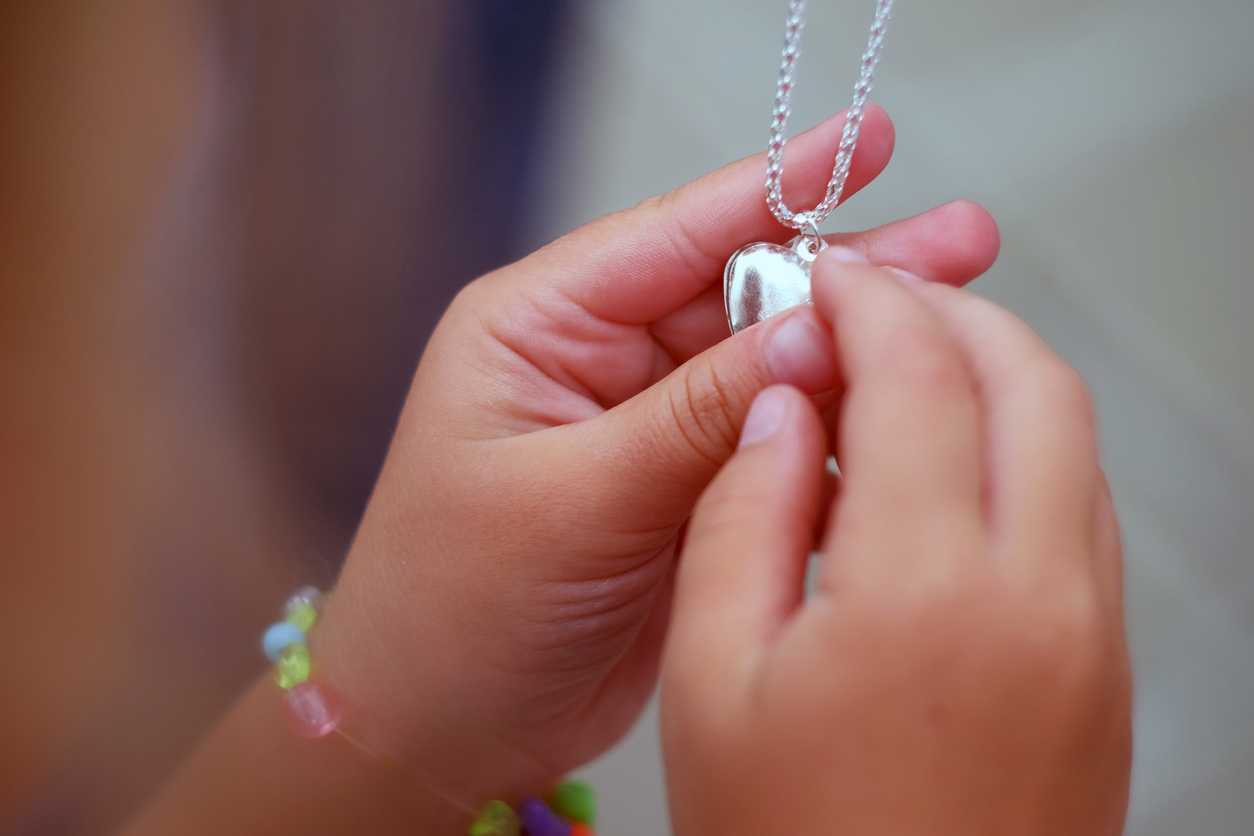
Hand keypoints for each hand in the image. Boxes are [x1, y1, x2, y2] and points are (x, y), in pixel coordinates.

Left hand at [315, 108, 1000, 801]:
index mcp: (540, 327)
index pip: (675, 231)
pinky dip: (832, 439)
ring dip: (852, 359)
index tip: (869, 141)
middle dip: (849, 272)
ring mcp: (644, 428)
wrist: (438, 731)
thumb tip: (816, 330)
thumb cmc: (451, 611)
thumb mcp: (573, 499)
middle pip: (741, 293)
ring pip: (767, 371)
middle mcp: (597, 362)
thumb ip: (695, 416)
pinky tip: (899, 426)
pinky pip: (771, 444)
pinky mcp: (680, 491)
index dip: (780, 184)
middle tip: (962, 241)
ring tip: (957, 333)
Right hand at [661, 253, 1130, 835]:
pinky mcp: (1106, 671)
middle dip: (949, 313)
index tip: (824, 276)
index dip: (867, 303)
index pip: (918, 376)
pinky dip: (1025, 449)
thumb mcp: (713, 677)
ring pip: (1072, 437)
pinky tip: (947, 473)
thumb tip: (780, 408)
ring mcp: (1092, 634)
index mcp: (927, 588)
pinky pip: (1080, 509)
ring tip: (904, 375)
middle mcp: (1040, 595)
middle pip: (1030, 379)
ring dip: (995, 373)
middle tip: (872, 302)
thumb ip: (741, 515)